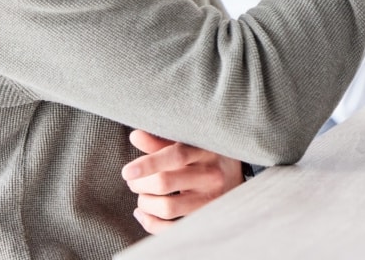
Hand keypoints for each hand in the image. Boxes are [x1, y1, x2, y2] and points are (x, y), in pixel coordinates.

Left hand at [121, 130, 245, 233]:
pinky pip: (173, 228)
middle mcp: (210, 175)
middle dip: (140, 184)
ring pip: (168, 207)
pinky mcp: (206, 217)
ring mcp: (210, 199)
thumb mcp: (189, 143)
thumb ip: (161, 141)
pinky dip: (151, 224)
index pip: (175, 156)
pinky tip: (144, 214)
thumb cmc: (205, 155)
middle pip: (166, 183)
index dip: (148, 164)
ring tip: (142, 197)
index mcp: (205, 150)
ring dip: (145, 203)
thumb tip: (135, 135)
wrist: (236, 175)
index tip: (127, 172)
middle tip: (133, 181)